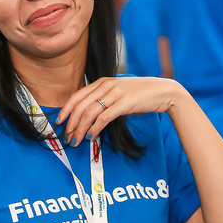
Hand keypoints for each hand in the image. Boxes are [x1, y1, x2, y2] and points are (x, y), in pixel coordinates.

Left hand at [56, 77, 187, 146]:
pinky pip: (104, 117)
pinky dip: (95, 128)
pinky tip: (91, 136)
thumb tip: (88, 116)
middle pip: (80, 106)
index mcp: (102, 82)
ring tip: (76, 141)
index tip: (59, 122)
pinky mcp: (124, 103)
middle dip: (71, 123)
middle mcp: (106, 85)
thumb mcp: (118, 92)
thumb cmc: (140, 95)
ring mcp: (115, 93)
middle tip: (66, 137)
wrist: (163, 91)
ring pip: (89, 113)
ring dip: (80, 129)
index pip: (77, 96)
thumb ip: (103, 99)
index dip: (65, 110)